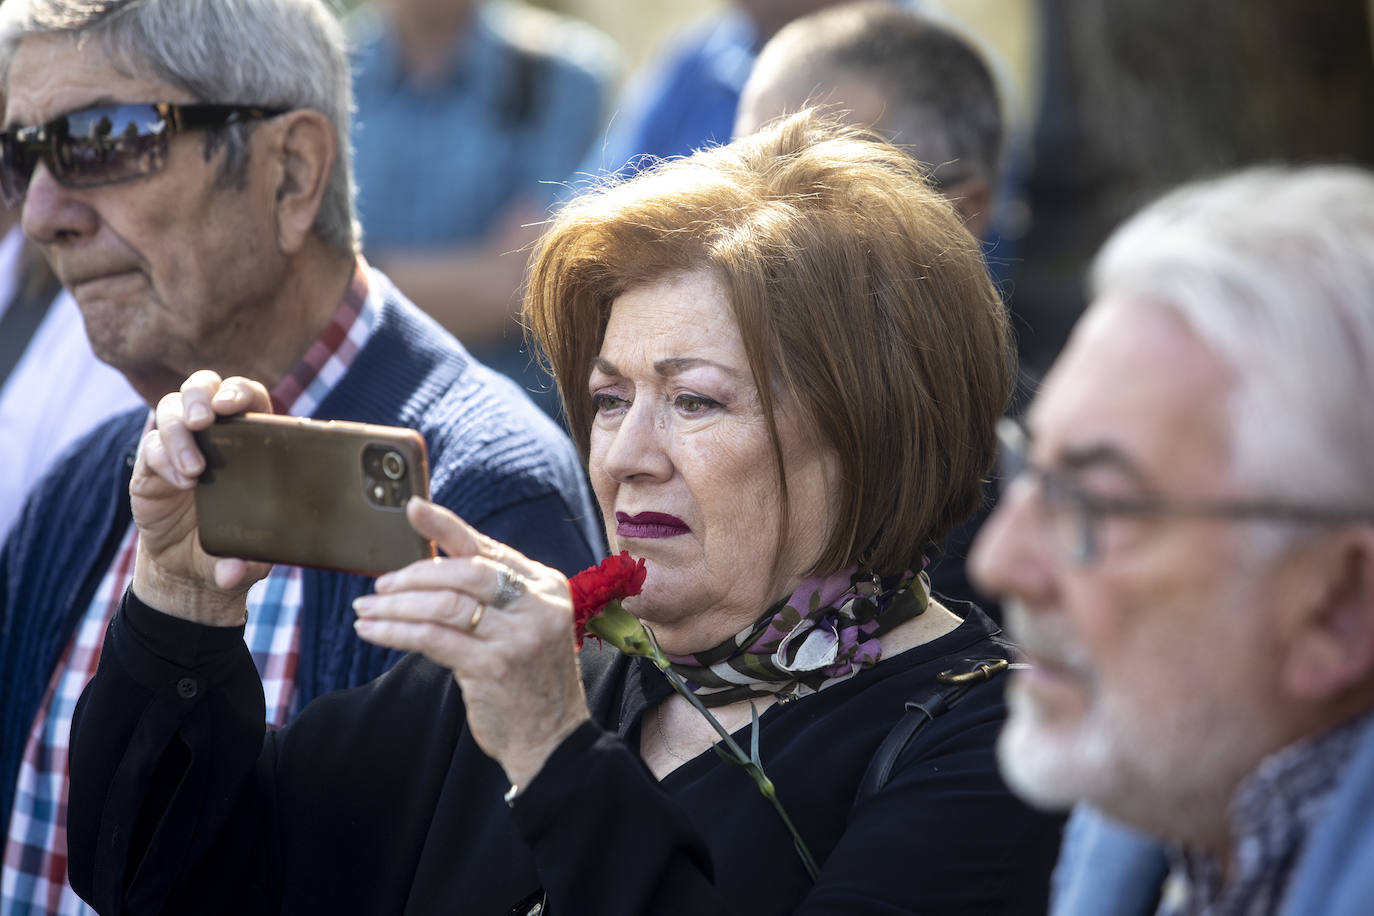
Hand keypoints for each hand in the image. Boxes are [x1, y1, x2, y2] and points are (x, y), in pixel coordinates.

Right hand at [130, 370, 273, 624]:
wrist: (190, 570)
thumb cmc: (233, 548)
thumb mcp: (248, 556)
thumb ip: (244, 562)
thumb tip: (232, 572)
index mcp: (249, 440)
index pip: (247, 397)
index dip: (240, 392)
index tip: (232, 406)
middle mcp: (212, 434)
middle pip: (202, 386)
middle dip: (201, 395)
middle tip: (205, 421)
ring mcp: (178, 445)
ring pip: (171, 409)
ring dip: (179, 432)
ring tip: (194, 469)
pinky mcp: (150, 465)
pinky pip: (150, 446)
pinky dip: (164, 458)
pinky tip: (180, 481)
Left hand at [352, 499, 589, 786]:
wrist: (551, 740)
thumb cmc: (529, 680)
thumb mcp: (525, 626)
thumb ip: (494, 595)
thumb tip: (433, 566)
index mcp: (546, 586)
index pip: (488, 548)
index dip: (446, 526)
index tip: (413, 508)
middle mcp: (537, 605)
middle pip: (464, 571)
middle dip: (414, 575)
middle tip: (379, 586)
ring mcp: (517, 636)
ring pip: (443, 604)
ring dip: (395, 606)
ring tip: (365, 611)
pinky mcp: (492, 667)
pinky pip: (431, 638)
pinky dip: (394, 632)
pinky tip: (372, 632)